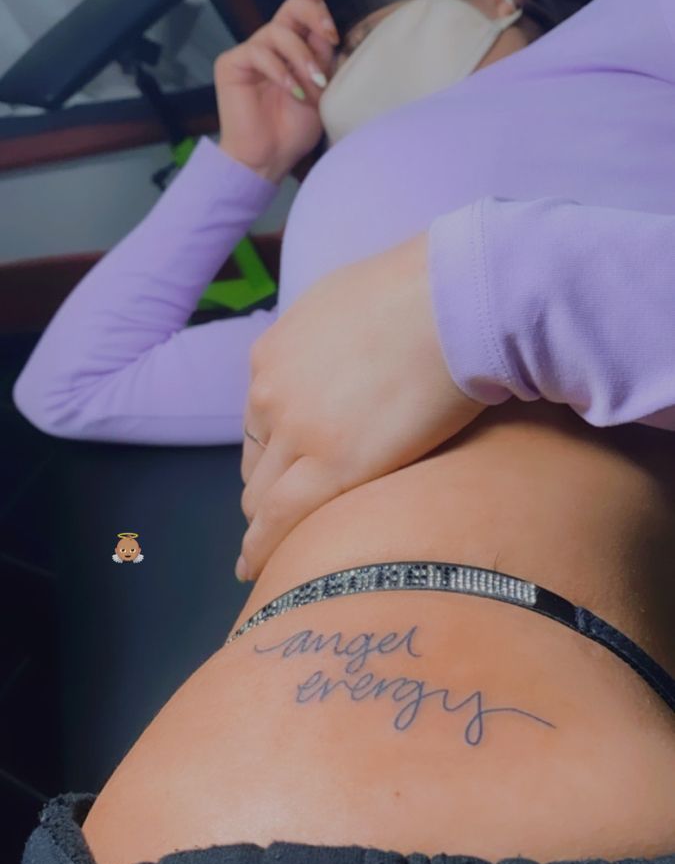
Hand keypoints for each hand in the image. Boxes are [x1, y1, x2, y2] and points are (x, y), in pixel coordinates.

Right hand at [214, 0, 342, 184]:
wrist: (268, 158)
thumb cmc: (293, 130)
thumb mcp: (320, 90)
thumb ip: (322, 58)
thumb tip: (329, 29)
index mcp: (293, 47)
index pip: (302, 10)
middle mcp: (271, 44)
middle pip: (291, 8)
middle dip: (315, 15)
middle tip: (331, 37)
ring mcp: (251, 53)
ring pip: (279, 32)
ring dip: (302, 57)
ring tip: (313, 85)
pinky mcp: (232, 63)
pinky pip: (259, 53)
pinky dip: (280, 71)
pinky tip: (292, 92)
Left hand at [236, 230, 486, 580]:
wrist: (454, 301)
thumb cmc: (423, 291)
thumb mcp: (348, 301)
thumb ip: (330, 338)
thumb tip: (346, 352)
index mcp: (274, 356)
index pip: (261, 421)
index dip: (276, 454)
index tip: (288, 475)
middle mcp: (271, 394)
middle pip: (256, 463)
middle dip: (268, 491)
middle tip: (284, 523)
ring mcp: (296, 432)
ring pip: (262, 497)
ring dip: (267, 524)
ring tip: (275, 558)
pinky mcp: (331, 468)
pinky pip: (278, 522)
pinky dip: (263, 549)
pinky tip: (260, 571)